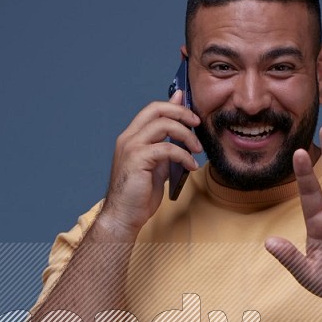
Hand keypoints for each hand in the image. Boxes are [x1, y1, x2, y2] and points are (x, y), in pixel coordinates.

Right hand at [97, 91, 201, 238]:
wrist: (124, 216)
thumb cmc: (138, 195)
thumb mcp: (157, 166)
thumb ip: (166, 147)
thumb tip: (179, 133)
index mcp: (131, 137)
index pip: (153, 109)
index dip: (174, 105)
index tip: (192, 113)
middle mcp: (128, 138)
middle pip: (157, 109)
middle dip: (181, 112)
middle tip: (197, 124)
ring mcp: (131, 147)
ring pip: (164, 125)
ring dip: (186, 135)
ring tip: (197, 150)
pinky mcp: (137, 159)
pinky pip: (167, 148)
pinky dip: (184, 155)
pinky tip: (191, 166)